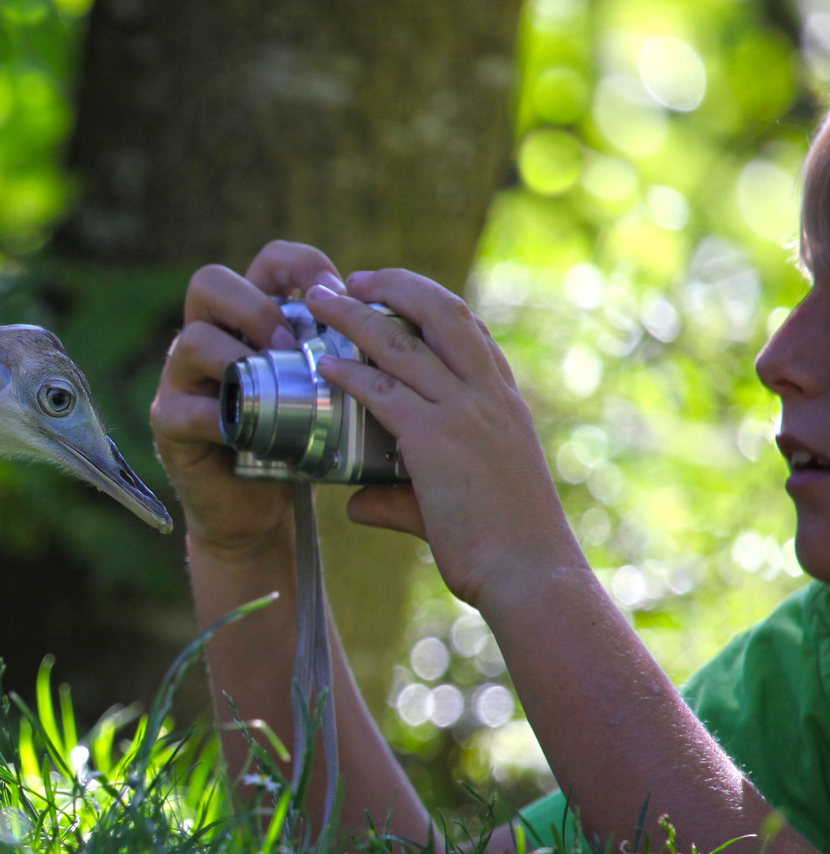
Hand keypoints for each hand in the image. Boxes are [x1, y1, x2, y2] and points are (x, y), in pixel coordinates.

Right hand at [150, 241, 344, 557]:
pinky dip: (220, 418)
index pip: (268, 262)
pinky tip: (248, 436)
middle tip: (290, 344)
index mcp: (252, 317)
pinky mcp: (170, 422)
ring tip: (271, 385)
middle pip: (211, 282)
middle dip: (256, 307)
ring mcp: (183, 377)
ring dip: (237, 358)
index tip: (335, 293)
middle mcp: (210, 335)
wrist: (258, 508)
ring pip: (193, 338)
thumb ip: (350, 357)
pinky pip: (186, 408)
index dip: (300, 266)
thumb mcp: (328, 390)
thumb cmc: (299, 442)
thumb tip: (405, 330)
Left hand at [305, 269, 584, 607]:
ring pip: (403, 344)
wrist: (530, 574)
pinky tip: (322, 364)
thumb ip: (400, 497)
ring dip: (356, 317)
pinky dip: (349, 373)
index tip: (398, 294)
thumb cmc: (503, 549)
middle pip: (443, 313)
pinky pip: (383, 392)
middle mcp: (489, 396)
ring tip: (322, 300)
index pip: (472, 334)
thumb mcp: (458, 504)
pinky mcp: (436, 440)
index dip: (433, 306)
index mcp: (506, 403)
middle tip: (355, 278)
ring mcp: (464, 414)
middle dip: (396, 286)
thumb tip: (355, 503)